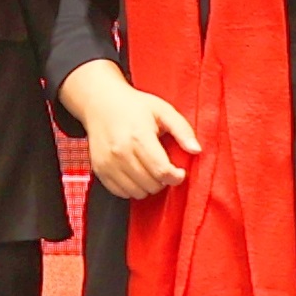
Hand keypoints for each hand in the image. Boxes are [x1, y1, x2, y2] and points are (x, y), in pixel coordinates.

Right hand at [61, 62, 201, 201]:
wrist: (100, 103)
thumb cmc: (134, 106)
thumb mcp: (163, 110)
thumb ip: (182, 130)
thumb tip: (196, 150)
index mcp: (139, 136)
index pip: (162, 171)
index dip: (176, 177)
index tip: (179, 172)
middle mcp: (121, 152)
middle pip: (151, 184)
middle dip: (163, 180)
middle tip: (163, 166)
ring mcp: (108, 163)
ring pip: (137, 192)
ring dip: (148, 186)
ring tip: (149, 169)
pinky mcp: (99, 169)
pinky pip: (121, 193)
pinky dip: (132, 188)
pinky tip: (136, 173)